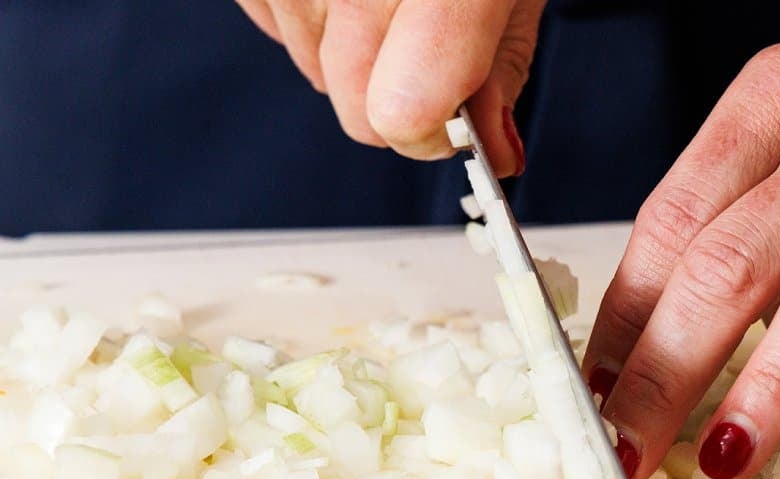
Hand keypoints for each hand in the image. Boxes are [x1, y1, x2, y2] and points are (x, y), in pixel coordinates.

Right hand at [234, 0, 545, 174]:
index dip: (441, 133)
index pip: (407, 112)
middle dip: (402, 108)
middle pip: (361, 116)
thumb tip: (498, 154)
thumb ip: (501, 66)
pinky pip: (277, 30)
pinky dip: (312, 23)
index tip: (465, 119)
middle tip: (432, 50)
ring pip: (317, 76)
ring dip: (356, 61)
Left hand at [583, 0, 779, 478]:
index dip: (622, 321)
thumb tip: (654, 313)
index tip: (596, 390)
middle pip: (733, 265)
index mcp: (775, 99)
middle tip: (629, 446)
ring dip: (774, 385)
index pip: (671, 223)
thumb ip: (726, 192)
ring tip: (727, 456)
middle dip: (665, 372)